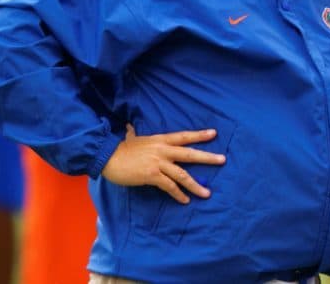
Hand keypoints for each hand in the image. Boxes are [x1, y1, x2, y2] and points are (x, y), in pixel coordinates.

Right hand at [101, 124, 225, 203]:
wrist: (107, 156)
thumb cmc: (120, 148)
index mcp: (160, 140)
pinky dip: (178, 194)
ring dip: (196, 185)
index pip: (184, 136)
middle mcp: (163, 150)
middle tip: (222, 160)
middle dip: (208, 157)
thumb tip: (130, 127)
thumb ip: (138, 135)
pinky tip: (185, 200)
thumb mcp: (134, 138)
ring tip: (207, 193)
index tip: (214, 133)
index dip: (199, 135)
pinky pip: (169, 187)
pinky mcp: (151, 176)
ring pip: (182, 175)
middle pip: (190, 154)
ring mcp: (158, 163)